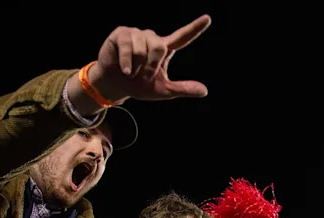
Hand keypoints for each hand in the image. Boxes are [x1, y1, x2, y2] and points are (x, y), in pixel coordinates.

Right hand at [88, 15, 211, 102]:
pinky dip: (127, 62)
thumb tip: (204, 91)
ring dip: (138, 66)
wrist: (116, 86)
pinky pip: (128, 46)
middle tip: (144, 76)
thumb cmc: (140, 86)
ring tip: (132, 72)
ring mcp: (136, 34)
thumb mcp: (164, 90)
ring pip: (142, 47)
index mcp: (165, 49)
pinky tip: (125, 70)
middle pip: (159, 46)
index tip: (207, 19)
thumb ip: (183, 89)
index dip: (195, 28)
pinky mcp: (121, 33)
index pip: (183, 37)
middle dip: (151, 66)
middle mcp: (152, 38)